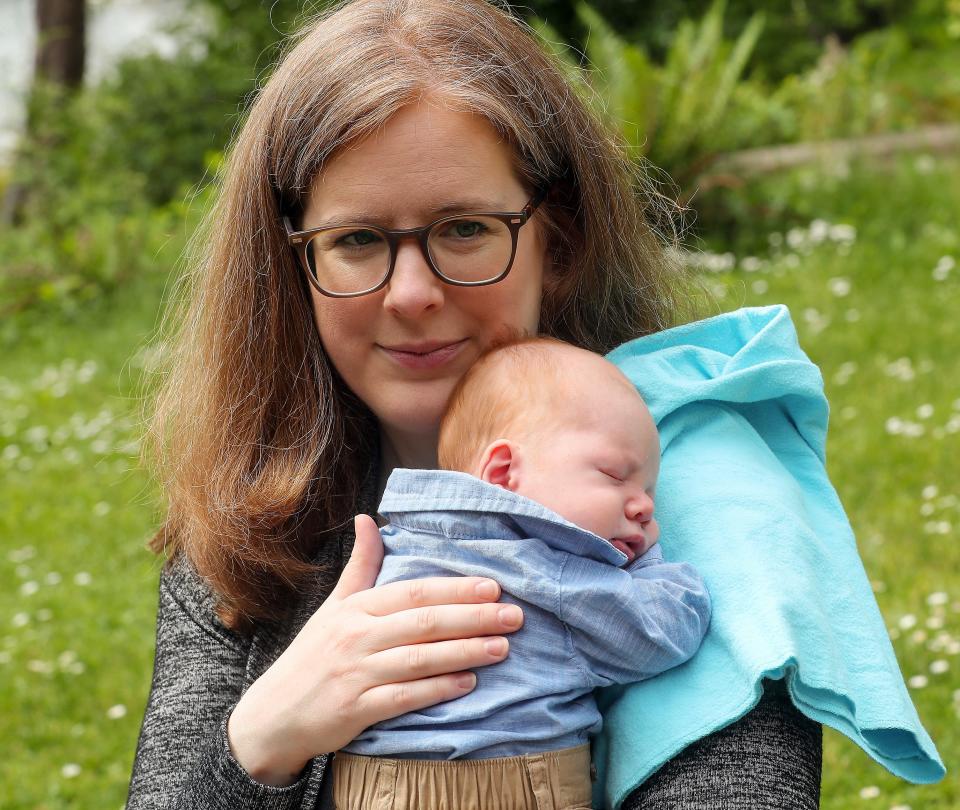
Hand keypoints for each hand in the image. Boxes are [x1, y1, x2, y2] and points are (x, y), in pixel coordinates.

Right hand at [227, 514, 522, 785]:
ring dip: (464, 652)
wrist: (272, 715)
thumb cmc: (312, 655)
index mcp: (356, 608)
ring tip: (502, 648)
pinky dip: (437, 690)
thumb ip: (360, 565)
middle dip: (472, 618)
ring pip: (419, 659)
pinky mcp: (355, 710)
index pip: (413, 592)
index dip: (455, 589)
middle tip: (513, 615)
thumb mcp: (333, 605)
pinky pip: (403, 698)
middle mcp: (356, 636)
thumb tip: (368, 518)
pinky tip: (468, 683)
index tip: (493, 586)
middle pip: (423, 623)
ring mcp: (356, 673)